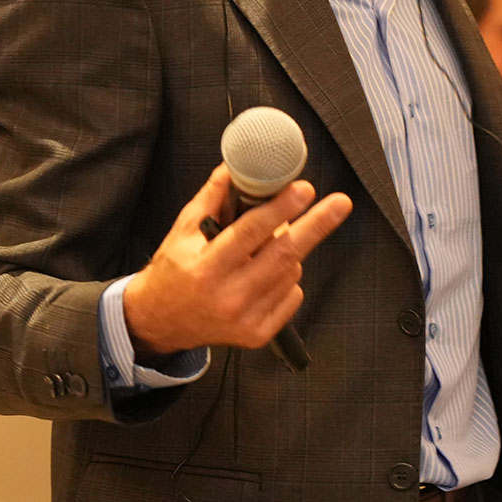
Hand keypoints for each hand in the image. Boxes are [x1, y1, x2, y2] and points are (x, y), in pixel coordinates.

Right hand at [124, 163, 353, 354]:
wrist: (160, 322)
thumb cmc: (173, 271)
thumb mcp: (182, 231)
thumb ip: (211, 198)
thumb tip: (236, 166)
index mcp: (206, 268)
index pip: (250, 232)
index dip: (281, 209)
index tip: (304, 189)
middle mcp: (227, 296)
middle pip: (284, 255)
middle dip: (316, 225)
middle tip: (340, 203)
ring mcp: (245, 319)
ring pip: (291, 272)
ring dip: (290, 251)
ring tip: (264, 248)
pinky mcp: (258, 334)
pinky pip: (292, 295)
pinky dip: (287, 278)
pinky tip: (263, 276)